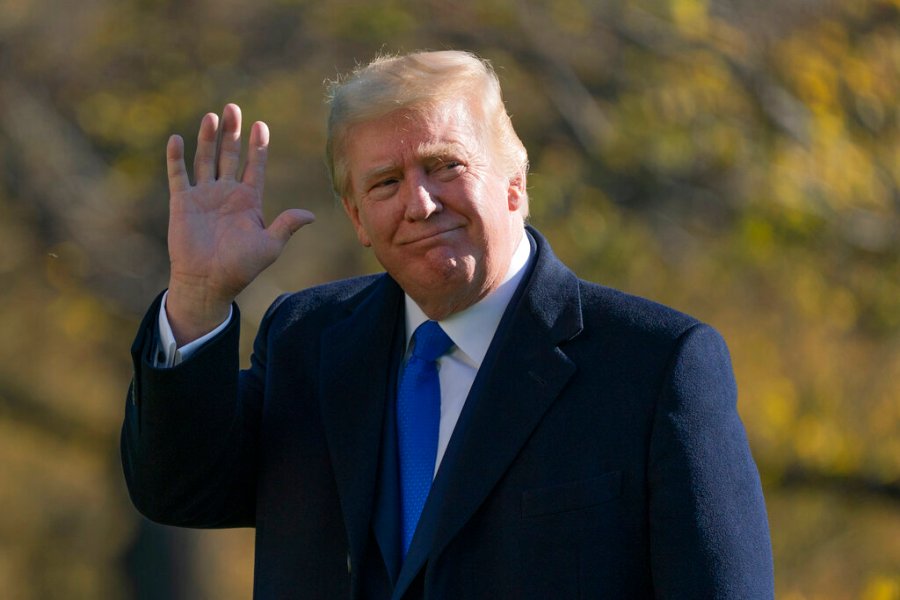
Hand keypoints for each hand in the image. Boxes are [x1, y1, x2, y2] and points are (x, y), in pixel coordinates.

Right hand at [165, 103, 314, 343]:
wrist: (209, 283)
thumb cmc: (241, 268)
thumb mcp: (269, 246)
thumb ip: (286, 226)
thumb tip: (310, 215)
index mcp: (248, 201)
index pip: (255, 166)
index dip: (258, 146)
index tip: (261, 125)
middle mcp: (226, 193)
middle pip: (230, 155)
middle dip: (232, 133)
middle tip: (233, 107)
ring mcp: (203, 196)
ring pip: (206, 159)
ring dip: (208, 138)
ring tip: (212, 116)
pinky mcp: (182, 203)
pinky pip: (178, 175)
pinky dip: (176, 157)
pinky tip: (177, 139)